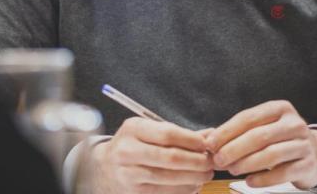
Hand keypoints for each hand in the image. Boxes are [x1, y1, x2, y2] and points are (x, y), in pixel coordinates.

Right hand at [88, 117, 213, 193]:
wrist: (105, 168)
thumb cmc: (133, 146)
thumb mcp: (148, 131)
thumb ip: (178, 133)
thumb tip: (211, 135)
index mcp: (133, 129)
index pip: (168, 134)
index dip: (192, 140)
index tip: (207, 144)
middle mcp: (127, 151)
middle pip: (171, 157)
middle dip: (197, 161)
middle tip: (211, 162)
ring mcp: (128, 173)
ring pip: (169, 178)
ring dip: (194, 177)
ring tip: (205, 174)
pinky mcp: (133, 192)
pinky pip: (164, 192)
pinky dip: (183, 189)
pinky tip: (193, 185)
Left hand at [204, 100, 316, 189]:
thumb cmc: (280, 139)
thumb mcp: (265, 127)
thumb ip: (240, 132)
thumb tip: (209, 142)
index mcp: (280, 108)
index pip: (248, 118)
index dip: (226, 131)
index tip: (210, 144)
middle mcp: (294, 123)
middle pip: (258, 136)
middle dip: (234, 149)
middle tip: (218, 160)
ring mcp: (304, 144)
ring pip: (270, 154)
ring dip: (246, 164)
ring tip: (231, 170)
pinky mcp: (308, 164)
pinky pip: (282, 173)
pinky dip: (263, 179)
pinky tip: (249, 181)